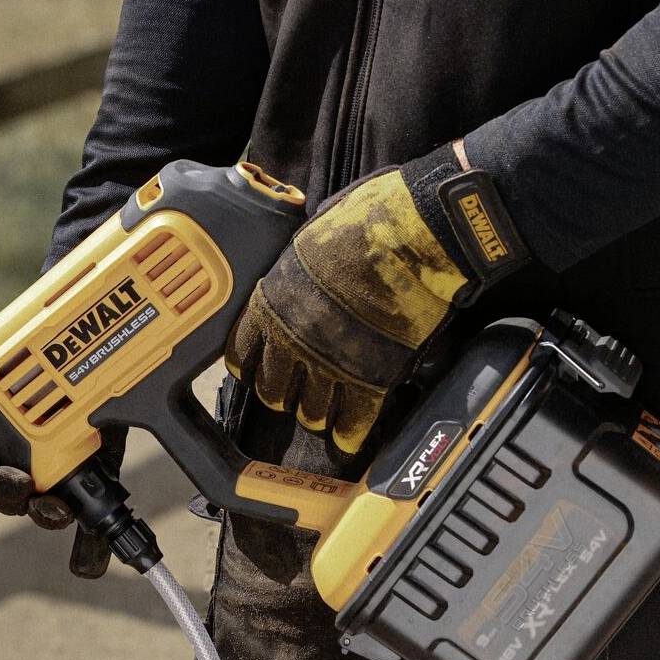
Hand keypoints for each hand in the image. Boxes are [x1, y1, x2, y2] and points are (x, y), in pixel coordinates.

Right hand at [0, 337, 126, 578]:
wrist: (73, 335)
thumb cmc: (9, 350)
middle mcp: (17, 471)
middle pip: (5, 505)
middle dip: (2, 501)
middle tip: (6, 482)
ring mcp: (57, 475)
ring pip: (46, 512)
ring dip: (45, 516)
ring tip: (50, 505)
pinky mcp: (96, 471)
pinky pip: (94, 523)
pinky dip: (90, 550)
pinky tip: (85, 565)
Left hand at [224, 151, 501, 453]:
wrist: (417, 232)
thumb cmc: (367, 218)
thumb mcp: (309, 234)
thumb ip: (295, 265)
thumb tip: (297, 266)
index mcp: (272, 301)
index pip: (243, 353)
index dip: (251, 365)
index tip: (257, 370)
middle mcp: (294, 339)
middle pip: (274, 391)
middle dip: (283, 394)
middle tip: (294, 395)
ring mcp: (332, 363)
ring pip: (312, 412)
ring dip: (317, 414)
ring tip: (325, 414)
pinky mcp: (373, 376)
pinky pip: (355, 420)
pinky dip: (351, 434)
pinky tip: (349, 441)